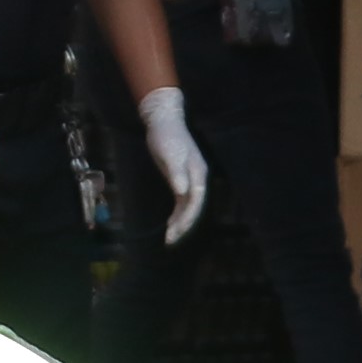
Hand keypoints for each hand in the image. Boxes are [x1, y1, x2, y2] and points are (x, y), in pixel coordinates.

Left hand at [139, 87, 209, 243]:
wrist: (163, 121)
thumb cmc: (166, 135)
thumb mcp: (169, 153)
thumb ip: (176, 172)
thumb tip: (183, 192)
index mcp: (198, 173)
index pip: (196, 201)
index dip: (188, 218)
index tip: (177, 232)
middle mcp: (197, 179)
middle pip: (194, 207)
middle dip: (183, 226)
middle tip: (170, 241)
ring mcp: (190, 180)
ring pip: (188, 207)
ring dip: (180, 223)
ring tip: (168, 239)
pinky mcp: (181, 180)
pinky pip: (181, 203)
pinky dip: (176, 214)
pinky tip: (169, 225)